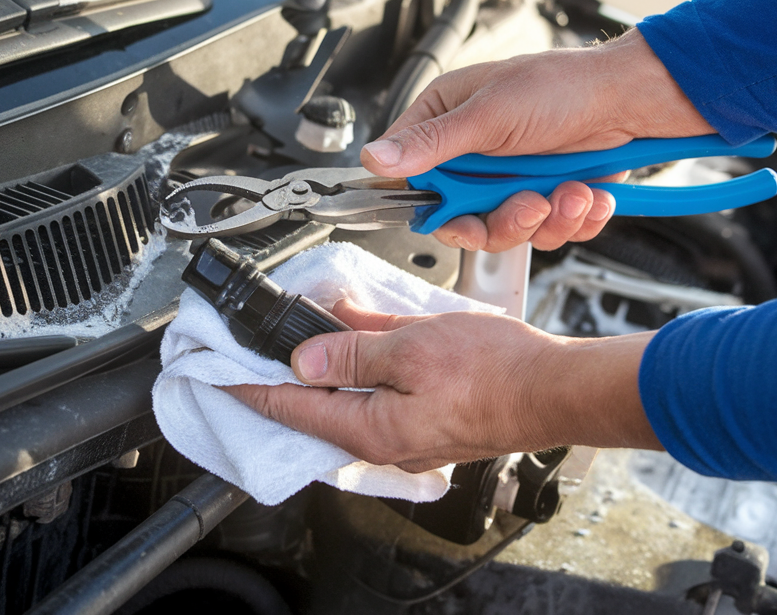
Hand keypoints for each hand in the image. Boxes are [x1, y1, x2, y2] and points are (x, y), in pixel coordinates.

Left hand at [225, 300, 662, 473]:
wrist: (556, 389)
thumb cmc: (497, 372)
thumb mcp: (412, 347)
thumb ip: (354, 352)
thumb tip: (305, 359)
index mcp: (373, 429)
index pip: (293, 408)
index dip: (252, 386)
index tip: (220, 373)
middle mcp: (387, 443)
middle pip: (318, 409)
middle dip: (286, 377)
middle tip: (256, 347)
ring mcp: (411, 436)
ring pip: (351, 401)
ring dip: (326, 370)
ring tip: (304, 333)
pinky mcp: (431, 422)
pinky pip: (381, 397)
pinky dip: (362, 370)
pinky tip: (360, 342)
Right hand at [362, 29, 715, 251]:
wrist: (633, 98)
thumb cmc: (565, 86)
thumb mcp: (490, 113)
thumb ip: (432, 143)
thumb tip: (375, 159)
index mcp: (448, 121)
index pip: (415, 179)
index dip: (433, 204)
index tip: (457, 214)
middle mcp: (476, 155)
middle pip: (463, 218)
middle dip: (502, 219)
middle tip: (527, 204)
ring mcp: (512, 179)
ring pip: (507, 231)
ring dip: (545, 219)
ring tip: (569, 193)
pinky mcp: (548, 198)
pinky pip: (547, 233)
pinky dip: (572, 220)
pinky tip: (587, 194)